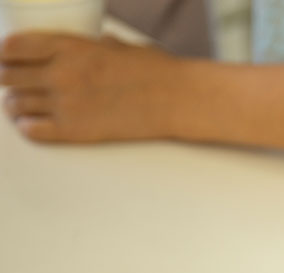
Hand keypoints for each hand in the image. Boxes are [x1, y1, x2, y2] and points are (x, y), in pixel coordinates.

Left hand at [0, 33, 179, 141]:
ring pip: (15, 105)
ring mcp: (66, 104)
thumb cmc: (157, 72)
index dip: (4, 53)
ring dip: (15, 105)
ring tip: (21, 106)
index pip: (12, 47)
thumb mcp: (121, 46)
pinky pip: (33, 130)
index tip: (7, 58)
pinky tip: (32, 124)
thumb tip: (98, 43)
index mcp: (70, 47)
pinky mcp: (76, 131)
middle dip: (8, 79)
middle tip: (15, 83)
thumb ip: (99, 46)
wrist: (178, 99)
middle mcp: (61, 74)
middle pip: (8, 77)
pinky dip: (28, 127)